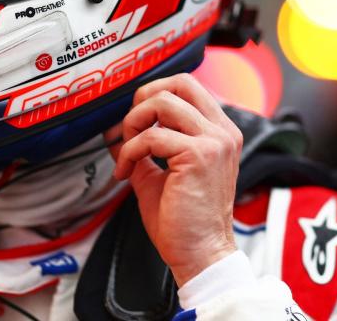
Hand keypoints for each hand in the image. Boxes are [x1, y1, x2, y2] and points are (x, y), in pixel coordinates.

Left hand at [108, 73, 242, 286]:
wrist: (200, 254)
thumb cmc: (184, 221)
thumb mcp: (160, 173)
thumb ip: (143, 147)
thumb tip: (114, 130)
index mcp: (219, 132)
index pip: (187, 87)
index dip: (153, 96)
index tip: (135, 124)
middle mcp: (222, 131)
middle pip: (180, 82)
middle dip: (144, 99)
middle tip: (130, 128)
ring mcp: (214, 141)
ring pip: (163, 102)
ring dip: (134, 124)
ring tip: (128, 153)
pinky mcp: (198, 155)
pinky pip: (151, 136)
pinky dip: (130, 151)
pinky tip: (126, 172)